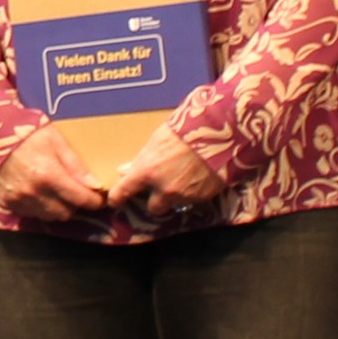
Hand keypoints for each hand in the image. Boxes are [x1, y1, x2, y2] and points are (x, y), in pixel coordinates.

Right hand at [0, 125, 111, 221]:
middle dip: (76, 205)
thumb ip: (76, 165)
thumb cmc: (28, 135)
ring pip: (50, 217)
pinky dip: (41, 208)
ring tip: (59, 194)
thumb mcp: (56, 141)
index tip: (99, 199)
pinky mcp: (8, 203)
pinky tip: (41, 194)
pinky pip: (33, 214)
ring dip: (59, 209)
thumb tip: (95, 185)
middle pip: (66, 213)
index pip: (80, 199)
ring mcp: (19, 200)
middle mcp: (33, 192)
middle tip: (77, 193)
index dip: (94, 201)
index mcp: (49, 175)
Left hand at [105, 127, 224, 218]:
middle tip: (161, 188)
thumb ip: (141, 160)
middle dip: (156, 201)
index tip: (116, 201)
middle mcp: (163, 189)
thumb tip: (125, 170)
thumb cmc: (186, 130)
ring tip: (186, 178)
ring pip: (175, 204)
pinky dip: (193, 193)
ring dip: (177, 196)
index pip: (123, 192)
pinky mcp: (203, 198)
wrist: (221, 133)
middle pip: (153, 208)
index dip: (117, 198)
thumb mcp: (158, 141)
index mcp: (147, 171)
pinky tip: (199, 177)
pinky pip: (193, 200)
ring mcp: (184, 196)